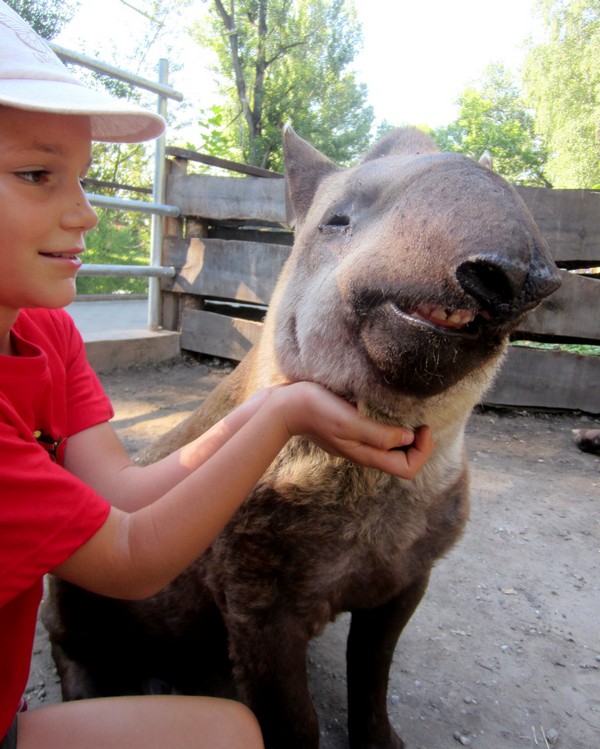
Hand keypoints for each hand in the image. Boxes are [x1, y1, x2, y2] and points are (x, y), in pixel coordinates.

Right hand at [269, 382, 433, 478]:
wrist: (285, 406)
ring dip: (407, 436)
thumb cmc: (316, 410)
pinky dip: (393, 429)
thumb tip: (408, 437)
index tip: (422, 426)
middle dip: (419, 445)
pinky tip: (391, 412)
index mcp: (366, 454)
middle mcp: (364, 453)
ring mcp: (357, 443)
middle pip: (403, 461)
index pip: (407, 468)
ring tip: (409, 415)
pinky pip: (381, 438)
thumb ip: (378, 433)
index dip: (422, 451)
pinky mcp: (352, 432)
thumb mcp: (349, 421)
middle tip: (420, 421)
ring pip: (393, 450)